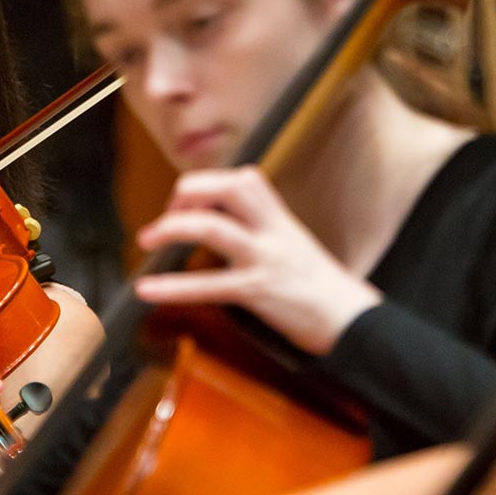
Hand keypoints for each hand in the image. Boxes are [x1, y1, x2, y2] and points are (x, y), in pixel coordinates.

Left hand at [133, 166, 382, 354]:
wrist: (349, 318)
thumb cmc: (314, 282)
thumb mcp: (288, 240)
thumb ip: (256, 226)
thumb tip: (212, 219)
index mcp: (278, 216)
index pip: (241, 179)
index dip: (207, 185)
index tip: (188, 204)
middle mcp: (271, 230)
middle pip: (228, 188)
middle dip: (188, 192)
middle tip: (166, 214)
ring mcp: (264, 259)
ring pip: (213, 228)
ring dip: (171, 229)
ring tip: (146, 239)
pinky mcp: (256, 292)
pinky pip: (208, 285)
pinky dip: (172, 287)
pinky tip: (147, 289)